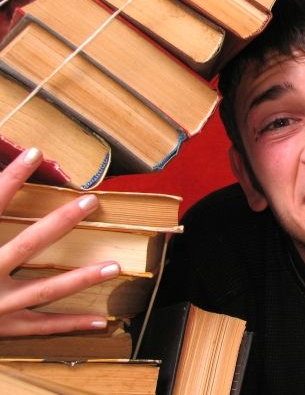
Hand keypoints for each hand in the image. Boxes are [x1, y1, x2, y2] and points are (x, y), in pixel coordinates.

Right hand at [0, 148, 120, 336]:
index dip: (11, 179)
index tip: (36, 154)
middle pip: (28, 245)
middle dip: (61, 222)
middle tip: (91, 201)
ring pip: (44, 289)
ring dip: (81, 278)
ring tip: (116, 266)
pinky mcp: (2, 329)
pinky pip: (40, 327)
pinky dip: (70, 324)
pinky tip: (100, 319)